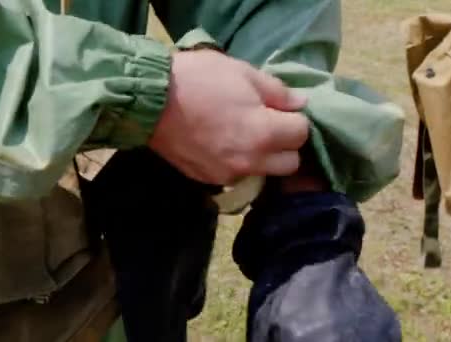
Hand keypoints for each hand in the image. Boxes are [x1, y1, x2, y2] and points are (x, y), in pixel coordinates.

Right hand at [148, 49, 308, 184]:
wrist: (148, 100)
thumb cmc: (199, 79)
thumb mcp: (243, 73)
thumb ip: (278, 92)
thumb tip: (301, 104)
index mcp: (264, 133)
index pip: (302, 134)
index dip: (296, 119)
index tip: (281, 109)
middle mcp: (251, 162)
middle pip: (291, 163)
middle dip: (286, 145)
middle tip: (270, 125)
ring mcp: (229, 175)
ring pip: (265, 173)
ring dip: (264, 158)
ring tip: (244, 135)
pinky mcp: (209, 181)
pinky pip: (237, 177)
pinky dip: (239, 164)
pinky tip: (223, 144)